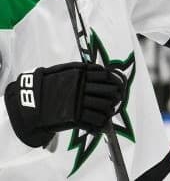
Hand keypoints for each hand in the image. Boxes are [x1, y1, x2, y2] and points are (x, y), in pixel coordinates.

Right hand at [4, 62, 126, 147]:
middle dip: (115, 96)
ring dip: (109, 109)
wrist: (29, 101)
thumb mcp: (64, 70)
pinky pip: (95, 120)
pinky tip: (100, 121)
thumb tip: (102, 70)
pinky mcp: (74, 117)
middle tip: (116, 99)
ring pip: (104, 106)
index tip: (117, 86)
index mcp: (80, 75)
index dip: (115, 81)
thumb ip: (83, 69)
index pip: (106, 76)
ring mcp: (78, 103)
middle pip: (109, 92)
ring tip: (108, 111)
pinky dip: (101, 122)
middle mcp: (81, 88)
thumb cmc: (47, 84)